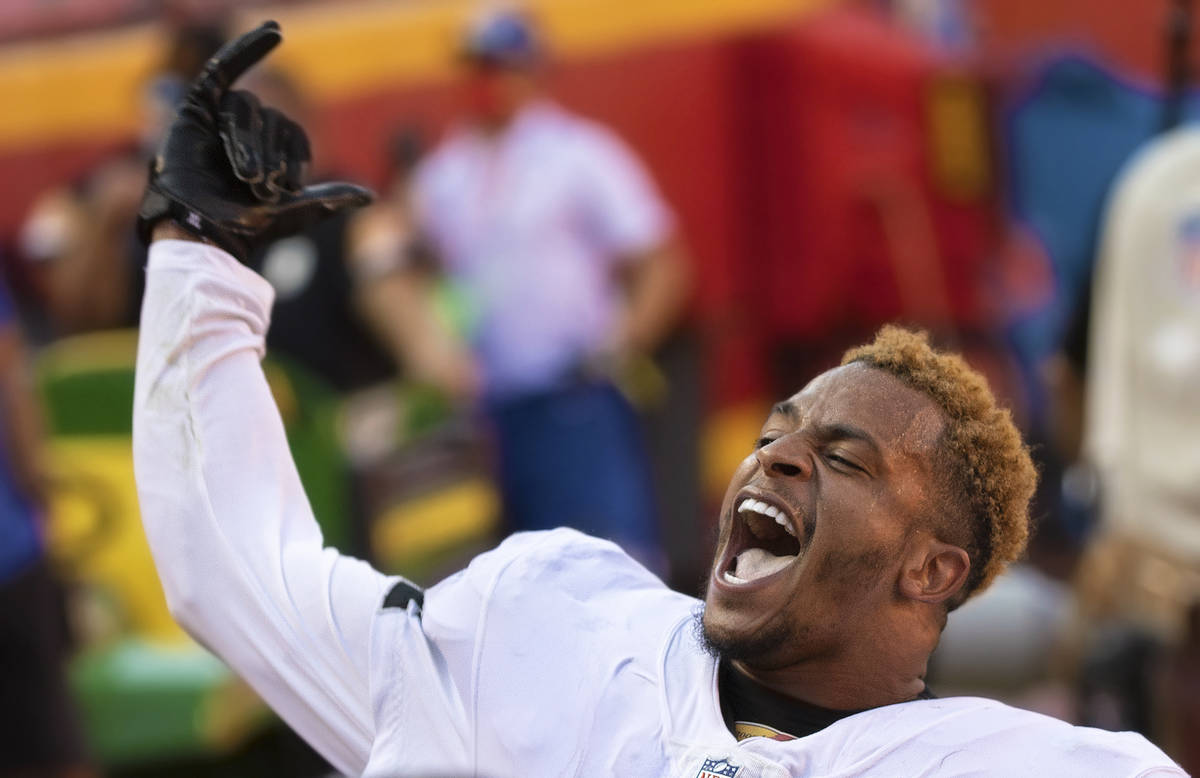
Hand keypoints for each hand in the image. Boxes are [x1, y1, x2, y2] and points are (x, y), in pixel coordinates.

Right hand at [137, 20, 371, 260]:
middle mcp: (247, 133)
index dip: (296, 157)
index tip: (289, 185)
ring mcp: (220, 120)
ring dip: (249, 144)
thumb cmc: (249, 225)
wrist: (208, 231)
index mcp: (270, 152)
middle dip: (268, 155)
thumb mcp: (301, 211)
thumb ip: (332, 198)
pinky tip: (273, 31)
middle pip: (270, 120)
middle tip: (262, 186)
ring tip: (248, 175)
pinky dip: (245, 49)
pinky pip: (221, 70)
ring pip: (246, 110)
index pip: (294, 134)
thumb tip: (372, 197)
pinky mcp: (196, 109)